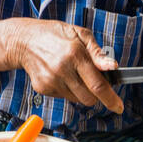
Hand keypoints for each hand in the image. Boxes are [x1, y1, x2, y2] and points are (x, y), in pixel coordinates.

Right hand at [6, 18, 124, 113]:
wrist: (24, 41)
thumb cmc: (54, 34)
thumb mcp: (80, 34)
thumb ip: (97, 53)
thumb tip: (113, 66)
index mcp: (75, 54)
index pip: (97, 84)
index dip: (111, 99)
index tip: (118, 107)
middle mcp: (62, 69)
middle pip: (89, 98)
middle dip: (96, 95)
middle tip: (94, 81)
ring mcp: (51, 81)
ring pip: (77, 99)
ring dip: (81, 91)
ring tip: (73, 72)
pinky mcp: (42, 88)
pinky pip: (64, 96)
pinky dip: (67, 89)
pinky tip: (60, 74)